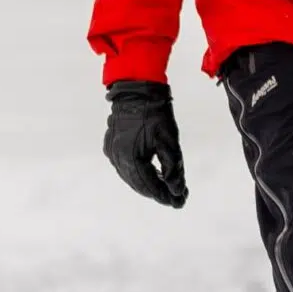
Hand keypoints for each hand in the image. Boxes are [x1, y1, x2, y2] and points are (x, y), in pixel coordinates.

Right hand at [104, 80, 187, 207]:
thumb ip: (173, 168)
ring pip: (131, 177)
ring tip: (168, 189)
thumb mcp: (169, 141)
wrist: (136, 89)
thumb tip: (178, 190)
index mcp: (130, 158)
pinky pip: (126, 168)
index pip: (149, 185)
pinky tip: (153, 176)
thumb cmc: (155, 113)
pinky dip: (140, 174)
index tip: (180, 202)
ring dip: (149, 185)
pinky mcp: (112, 145)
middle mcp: (117, 158)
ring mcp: (112, 152)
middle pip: (139, 184)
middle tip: (178, 198)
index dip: (165, 196)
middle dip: (159, 192)